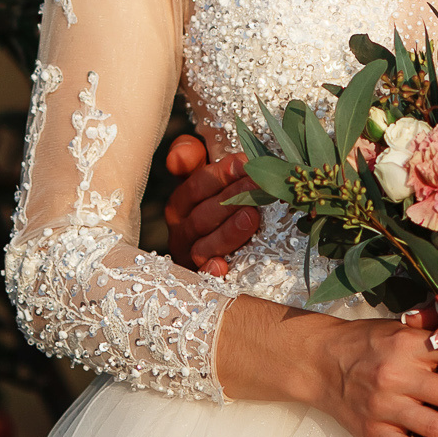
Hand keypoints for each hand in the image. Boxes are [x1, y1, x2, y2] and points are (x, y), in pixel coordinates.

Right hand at [160, 134, 259, 275]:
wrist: (229, 256)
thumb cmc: (221, 207)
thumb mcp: (208, 179)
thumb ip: (191, 157)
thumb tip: (178, 155)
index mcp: (181, 203)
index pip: (197, 184)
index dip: (221, 173)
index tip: (247, 164)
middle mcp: (181, 230)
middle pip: (203, 213)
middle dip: (232, 198)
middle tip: (260, 186)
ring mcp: (191, 257)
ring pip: (203, 245)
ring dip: (228, 231)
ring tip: (251, 217)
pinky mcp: (201, 281)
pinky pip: (202, 278)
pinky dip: (211, 272)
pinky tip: (222, 267)